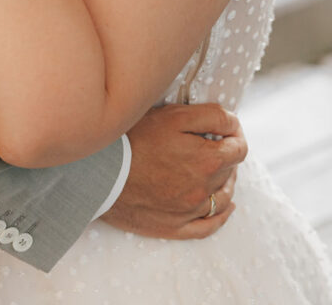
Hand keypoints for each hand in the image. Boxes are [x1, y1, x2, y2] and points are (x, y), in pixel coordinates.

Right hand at [103, 102, 246, 238]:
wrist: (102, 172)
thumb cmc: (135, 139)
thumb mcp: (173, 116)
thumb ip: (210, 116)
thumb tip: (233, 123)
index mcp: (207, 161)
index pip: (239, 149)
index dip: (235, 134)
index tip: (227, 128)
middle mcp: (204, 189)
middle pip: (229, 171)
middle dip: (225, 155)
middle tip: (210, 142)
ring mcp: (190, 211)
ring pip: (222, 198)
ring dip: (225, 182)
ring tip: (217, 170)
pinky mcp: (174, 227)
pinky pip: (208, 226)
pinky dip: (220, 216)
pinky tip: (225, 208)